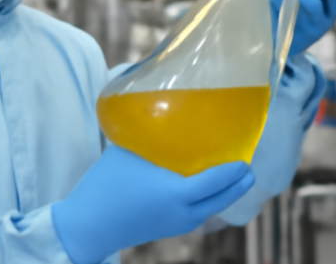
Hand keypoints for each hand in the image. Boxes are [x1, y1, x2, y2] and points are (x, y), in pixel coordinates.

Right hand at [51, 145, 254, 263]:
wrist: (86, 226)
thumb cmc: (105, 185)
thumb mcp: (127, 151)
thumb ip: (148, 133)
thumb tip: (159, 104)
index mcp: (177, 193)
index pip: (217, 181)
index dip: (234, 171)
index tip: (246, 159)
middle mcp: (183, 213)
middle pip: (222, 200)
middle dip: (239, 185)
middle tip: (248, 169)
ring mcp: (177, 225)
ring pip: (212, 210)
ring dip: (225, 195)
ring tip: (232, 177)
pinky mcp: (168, 231)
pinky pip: (198, 216)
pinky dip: (209, 203)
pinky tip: (206, 191)